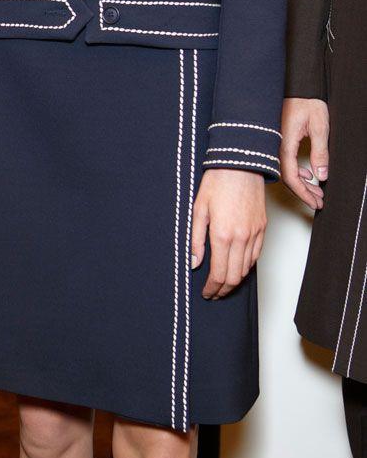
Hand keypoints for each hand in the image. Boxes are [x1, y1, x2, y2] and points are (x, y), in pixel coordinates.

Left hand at [191, 168, 265, 298]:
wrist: (240, 165)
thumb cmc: (216, 183)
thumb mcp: (198, 210)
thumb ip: (195, 240)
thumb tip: (194, 263)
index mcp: (222, 234)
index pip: (219, 273)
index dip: (212, 288)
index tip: (206, 293)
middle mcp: (241, 238)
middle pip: (235, 276)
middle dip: (224, 289)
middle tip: (214, 293)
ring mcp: (254, 234)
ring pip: (247, 268)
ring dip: (236, 280)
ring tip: (224, 283)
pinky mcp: (262, 228)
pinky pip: (256, 255)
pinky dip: (247, 266)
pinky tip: (237, 267)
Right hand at [280, 97, 328, 210]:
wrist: (298, 86)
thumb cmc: (307, 102)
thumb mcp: (319, 127)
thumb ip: (320, 152)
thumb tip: (322, 174)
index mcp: (284, 143)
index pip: (291, 177)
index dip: (303, 193)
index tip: (315, 202)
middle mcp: (276, 145)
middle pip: (287, 177)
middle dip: (304, 192)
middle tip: (318, 201)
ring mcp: (275, 143)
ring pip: (286, 170)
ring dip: (302, 183)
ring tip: (316, 191)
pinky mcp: (278, 140)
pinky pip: (284, 161)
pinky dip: (297, 171)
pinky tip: (308, 174)